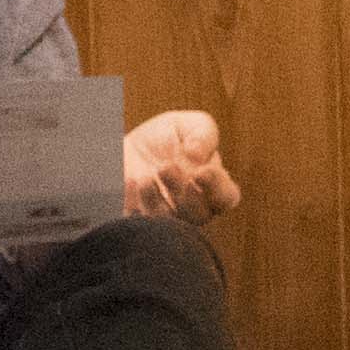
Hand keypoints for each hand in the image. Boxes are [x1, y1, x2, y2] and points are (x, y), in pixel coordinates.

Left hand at [124, 111, 241, 225]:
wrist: (123, 144)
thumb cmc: (166, 137)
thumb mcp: (189, 124)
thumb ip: (203, 133)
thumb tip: (197, 154)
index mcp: (212, 185)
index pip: (227, 198)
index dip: (217, 188)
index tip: (201, 171)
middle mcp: (193, 207)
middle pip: (200, 216)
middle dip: (187, 195)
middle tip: (167, 168)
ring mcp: (166, 218)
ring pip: (170, 224)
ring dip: (158, 202)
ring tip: (146, 177)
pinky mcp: (139, 218)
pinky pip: (140, 222)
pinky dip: (135, 203)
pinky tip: (130, 181)